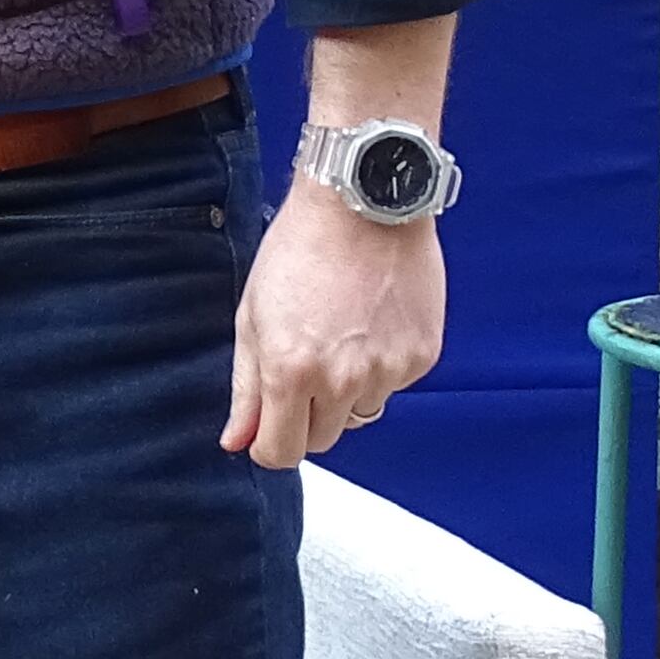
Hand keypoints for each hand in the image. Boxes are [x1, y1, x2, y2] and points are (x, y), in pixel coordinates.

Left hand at [224, 188, 445, 469]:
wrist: (362, 205)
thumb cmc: (299, 251)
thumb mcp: (253, 316)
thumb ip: (246, 387)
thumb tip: (238, 442)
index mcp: (292, 372)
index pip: (282, 453)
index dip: (269, 445)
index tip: (267, 428)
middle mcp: (344, 381)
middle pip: (323, 440)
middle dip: (306, 418)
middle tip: (301, 366)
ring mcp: (389, 372)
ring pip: (360, 413)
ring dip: (345, 392)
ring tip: (337, 334)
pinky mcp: (421, 358)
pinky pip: (392, 385)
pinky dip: (379, 367)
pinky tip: (368, 322)